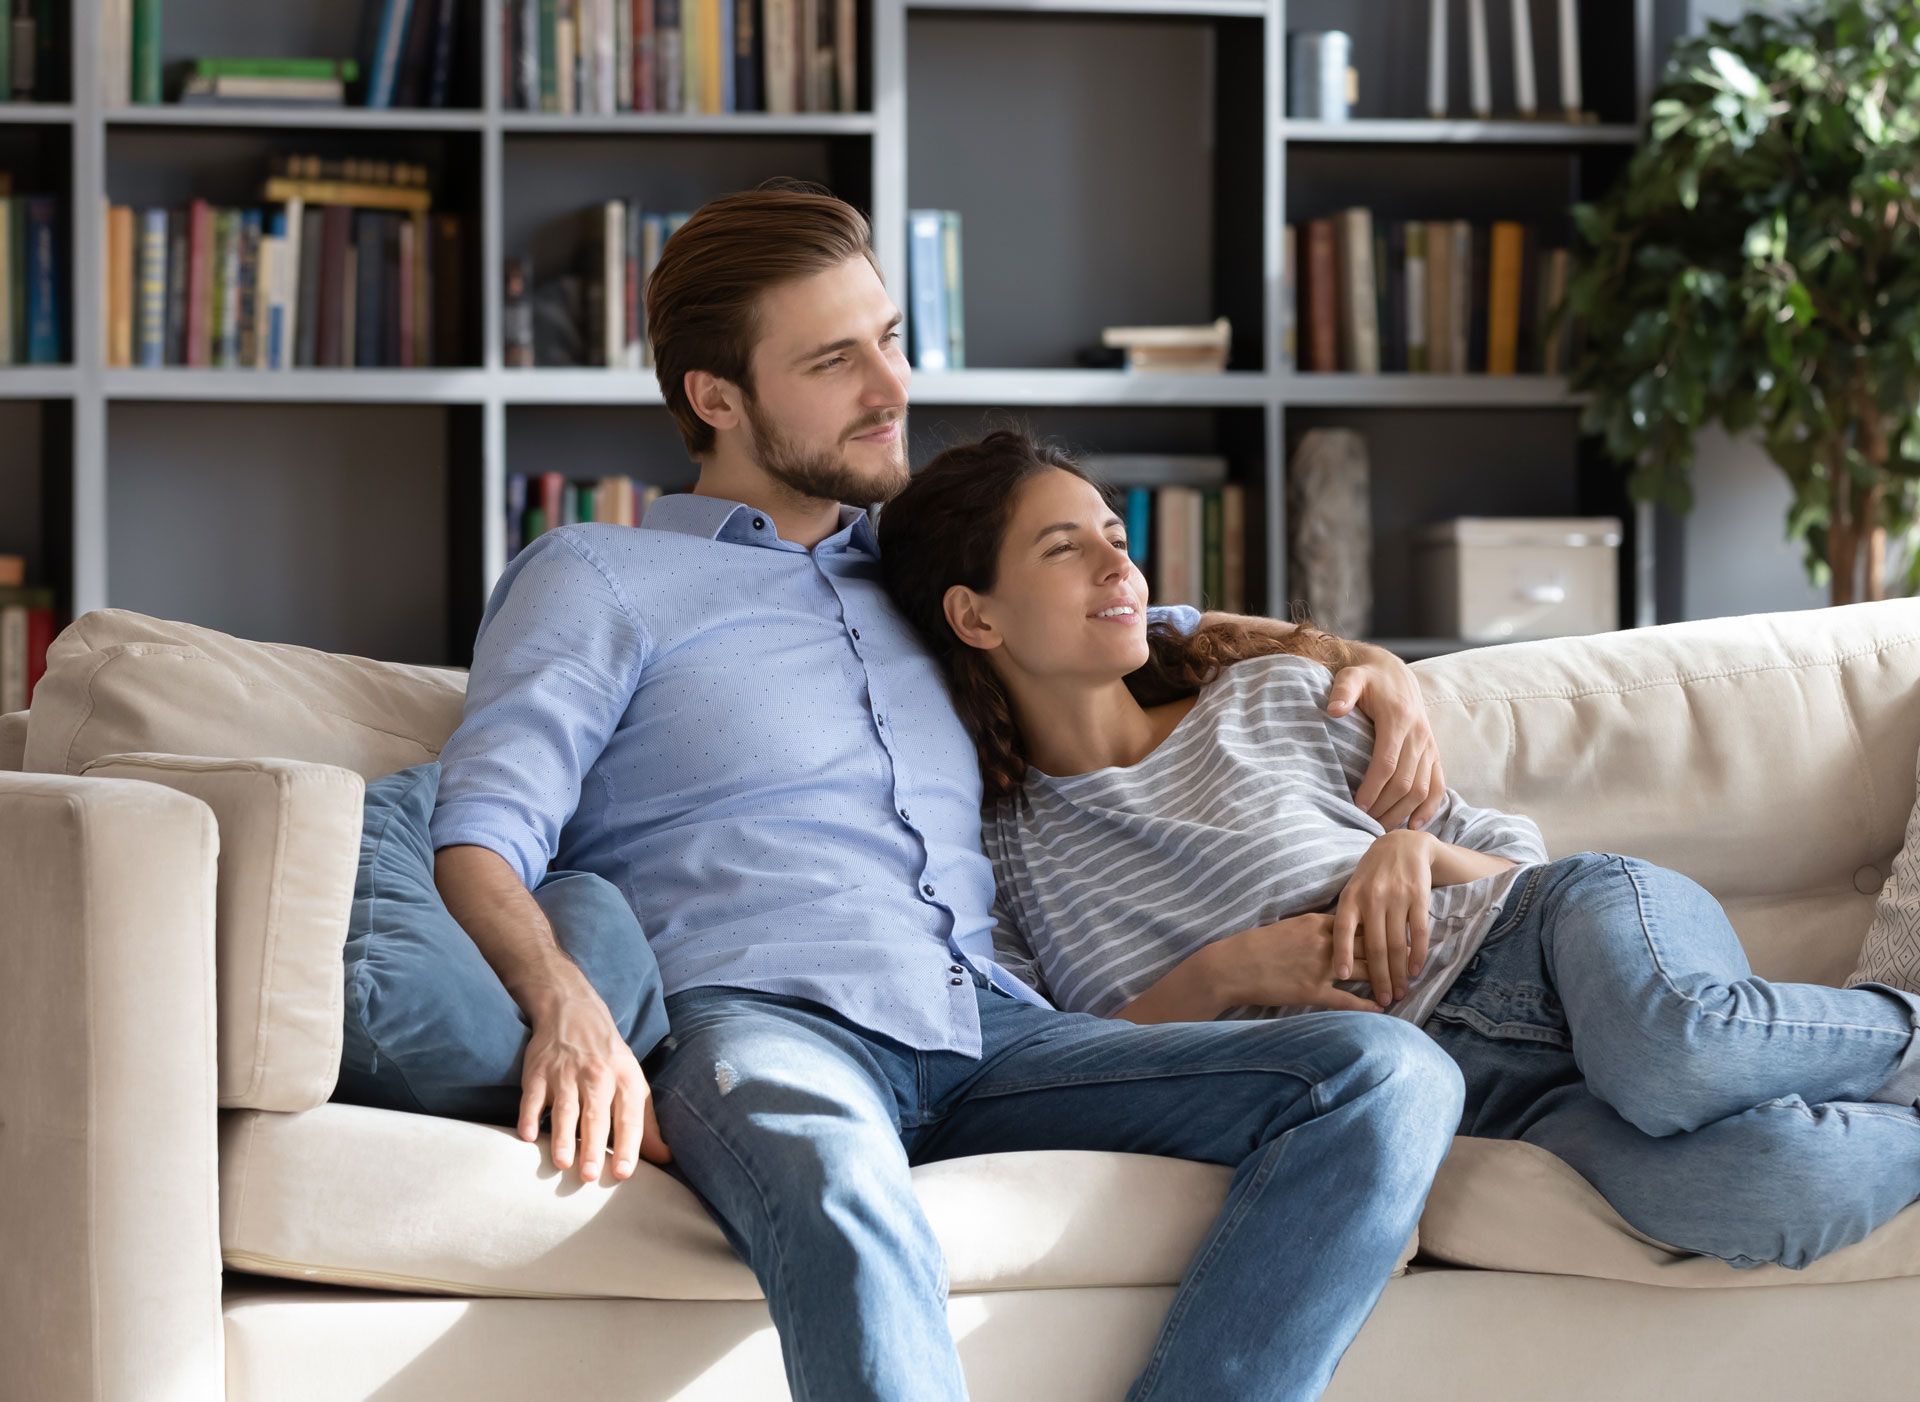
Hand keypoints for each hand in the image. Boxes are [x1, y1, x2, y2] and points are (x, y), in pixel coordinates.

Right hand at [519, 982, 672, 1182]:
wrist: (573, 1011)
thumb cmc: (608, 1058)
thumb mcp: (633, 1082)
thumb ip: (646, 1123)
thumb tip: (664, 1158)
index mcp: (625, 1080)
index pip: (629, 1117)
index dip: (627, 1146)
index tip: (622, 1173)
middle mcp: (597, 1077)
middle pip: (595, 1116)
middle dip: (592, 1146)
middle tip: (589, 1176)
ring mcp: (565, 1074)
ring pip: (565, 1109)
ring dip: (563, 1136)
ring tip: (562, 1163)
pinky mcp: (538, 1072)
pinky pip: (532, 1097)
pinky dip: (528, 1116)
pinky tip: (527, 1136)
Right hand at [1207, 913, 1386, 1013]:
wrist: (1233, 965)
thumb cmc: (1258, 946)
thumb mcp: (1291, 927)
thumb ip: (1318, 930)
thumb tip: (1341, 932)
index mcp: (1319, 923)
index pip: (1363, 923)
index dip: (1385, 929)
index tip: (1404, 932)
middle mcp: (1325, 942)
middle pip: (1371, 946)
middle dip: (1395, 954)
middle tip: (1415, 962)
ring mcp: (1320, 967)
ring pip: (1365, 972)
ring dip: (1387, 980)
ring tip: (1404, 987)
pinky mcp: (1311, 991)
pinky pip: (1346, 1000)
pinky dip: (1366, 1006)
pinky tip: (1381, 1010)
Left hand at [1327, 652, 1447, 830]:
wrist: (1394, 672)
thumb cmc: (1367, 678)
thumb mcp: (1352, 676)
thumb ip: (1343, 691)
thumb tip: (1333, 710)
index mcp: (1399, 719)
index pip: (1387, 762)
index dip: (1372, 787)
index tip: (1356, 805)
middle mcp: (1419, 734)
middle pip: (1404, 781)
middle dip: (1384, 806)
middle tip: (1362, 823)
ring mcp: (1429, 745)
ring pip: (1421, 788)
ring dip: (1403, 811)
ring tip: (1380, 828)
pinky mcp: (1434, 752)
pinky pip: (1437, 784)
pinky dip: (1430, 807)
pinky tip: (1415, 824)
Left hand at [1333, 830, 1436, 1006]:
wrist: (1403, 845)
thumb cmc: (1372, 874)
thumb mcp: (1353, 890)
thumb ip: (1348, 917)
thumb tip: (1338, 955)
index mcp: (1350, 898)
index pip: (1342, 930)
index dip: (1342, 954)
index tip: (1342, 977)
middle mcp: (1371, 898)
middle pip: (1374, 945)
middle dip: (1378, 976)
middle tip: (1383, 999)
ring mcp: (1396, 897)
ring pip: (1396, 943)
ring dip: (1398, 972)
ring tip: (1399, 992)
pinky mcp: (1418, 896)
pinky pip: (1418, 931)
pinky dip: (1417, 953)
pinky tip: (1415, 970)